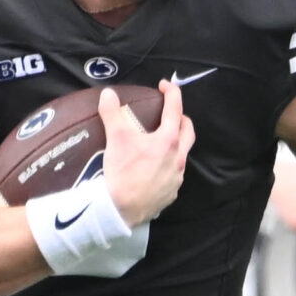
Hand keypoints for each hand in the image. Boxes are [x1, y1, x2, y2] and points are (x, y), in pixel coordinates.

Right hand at [100, 80, 194, 227]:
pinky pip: (174, 175)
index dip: (172, 93)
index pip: (175, 109)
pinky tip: (154, 168)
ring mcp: (176, 178)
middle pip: (188, 131)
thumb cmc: (121, 172)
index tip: (165, 86)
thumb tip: (107, 94)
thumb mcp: (116, 138)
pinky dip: (168, 166)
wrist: (120, 210)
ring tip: (160, 141)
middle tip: (169, 112)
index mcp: (168, 140)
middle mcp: (178, 158)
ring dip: (175, 144)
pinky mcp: (171, 193)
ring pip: (182, 155)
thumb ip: (112, 113)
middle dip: (181, 118)